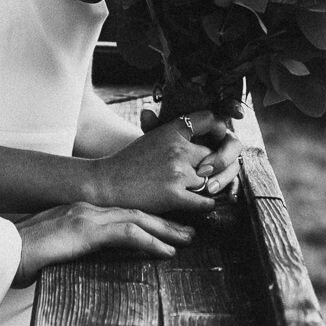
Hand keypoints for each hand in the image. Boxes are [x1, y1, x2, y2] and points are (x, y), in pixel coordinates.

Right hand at [12, 203, 194, 286]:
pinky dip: (150, 242)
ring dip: (165, 230)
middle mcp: (85, 209)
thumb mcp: (49, 247)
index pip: (120, 213)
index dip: (146, 219)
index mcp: (77, 212)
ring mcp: (85, 217)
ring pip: (137, 220)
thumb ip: (68, 247)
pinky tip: (167, 252)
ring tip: (186, 240)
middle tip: (188, 231)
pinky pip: (126, 235)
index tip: (166, 228)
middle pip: (135, 212)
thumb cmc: (17, 254)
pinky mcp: (84, 231)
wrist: (0, 250)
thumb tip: (80, 259)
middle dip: (164, 222)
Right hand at [85, 111, 227, 215]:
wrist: (107, 183)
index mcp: (172, 130)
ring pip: (210, 180)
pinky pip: (205, 202)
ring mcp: (177, 171)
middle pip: (214, 155)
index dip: (219, 130)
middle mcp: (178, 148)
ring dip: (207, 187)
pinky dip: (205, 205)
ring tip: (201, 190)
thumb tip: (200, 130)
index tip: (218, 141)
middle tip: (210, 174)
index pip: (210, 120)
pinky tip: (200, 204)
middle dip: (214, 166)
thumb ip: (176, 134)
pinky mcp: (174, 194)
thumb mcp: (153, 138)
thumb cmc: (130, 162)